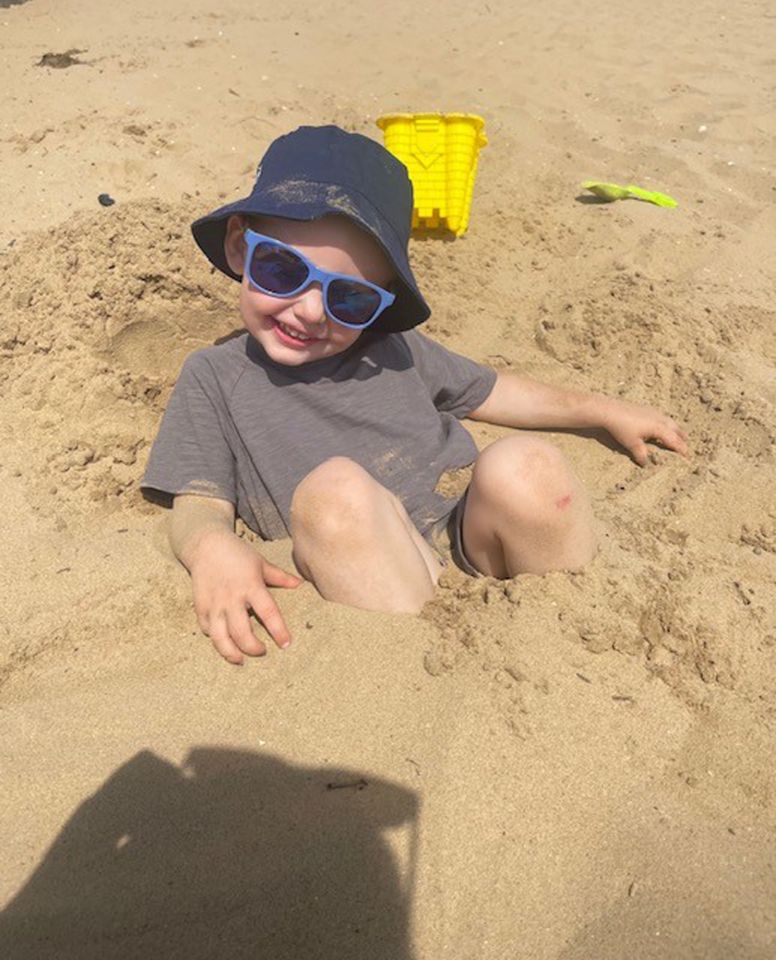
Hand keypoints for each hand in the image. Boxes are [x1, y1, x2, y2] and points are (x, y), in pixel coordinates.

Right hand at [188, 528, 301, 663]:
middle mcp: (232, 597)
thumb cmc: (238, 554)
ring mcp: (214, 603)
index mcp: (251, 585)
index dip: (278, 631)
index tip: (286, 644)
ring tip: (240, 660)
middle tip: (262, 652)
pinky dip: (215, 639)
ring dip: (231, 653)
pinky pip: (207, 629)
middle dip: (253, 648)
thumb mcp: (261, 562)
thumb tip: (300, 584)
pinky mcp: (200, 606)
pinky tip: (224, 643)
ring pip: (220, 637)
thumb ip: (280, 577)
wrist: (206, 545)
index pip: (268, 612)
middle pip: (241, 632)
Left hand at [600, 398, 688, 465]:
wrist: (610, 410)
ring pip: (670, 422)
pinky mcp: (646, 408)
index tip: (687, 457)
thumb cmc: (622, 428)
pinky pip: (662, 417)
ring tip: (677, 435)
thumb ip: (641, 454)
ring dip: (675, 429)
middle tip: (685, 446)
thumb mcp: (632, 444)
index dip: (682, 449)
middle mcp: (660, 419)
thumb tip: (646, 464)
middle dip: (682, 438)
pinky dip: (666, 424)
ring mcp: (653, 412)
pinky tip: (660, 426)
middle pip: (676, 429)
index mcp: (660, 428)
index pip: (675, 441)